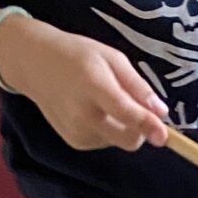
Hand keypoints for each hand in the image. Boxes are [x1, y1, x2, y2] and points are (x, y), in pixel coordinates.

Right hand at [0, 16, 169, 151]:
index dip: (147, 125)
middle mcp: (82, 114)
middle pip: (128, 139)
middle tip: (136, 105)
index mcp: (93, 86)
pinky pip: (106, 142)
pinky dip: (108, 130)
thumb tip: (161, 112)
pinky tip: (93, 110)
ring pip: (119, 141)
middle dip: (141, 129)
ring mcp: (77, 131)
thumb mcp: (112, 58)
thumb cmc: (77, 55)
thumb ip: (137, 86)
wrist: (34, 64)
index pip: (125, 112)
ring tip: (104, 100)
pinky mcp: (74, 142)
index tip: (163, 136)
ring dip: (123, 126)